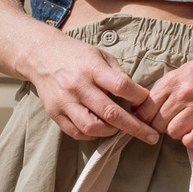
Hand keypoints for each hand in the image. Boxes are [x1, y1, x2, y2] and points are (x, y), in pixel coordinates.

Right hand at [23, 35, 159, 144]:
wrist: (42, 56)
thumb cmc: (77, 56)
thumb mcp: (100, 55)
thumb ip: (118, 74)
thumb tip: (138, 96)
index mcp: (92, 68)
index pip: (121, 86)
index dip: (138, 97)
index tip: (148, 102)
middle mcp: (78, 86)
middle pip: (111, 113)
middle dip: (135, 127)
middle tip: (150, 136)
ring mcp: (66, 102)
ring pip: (93, 128)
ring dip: (111, 132)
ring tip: (118, 129)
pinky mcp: (56, 114)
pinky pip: (78, 133)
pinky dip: (92, 135)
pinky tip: (100, 129)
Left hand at [136, 49, 192, 147]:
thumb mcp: (183, 73)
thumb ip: (164, 90)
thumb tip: (139, 108)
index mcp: (173, 81)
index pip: (146, 109)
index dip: (146, 120)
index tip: (152, 123)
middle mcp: (184, 93)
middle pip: (158, 123)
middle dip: (162, 128)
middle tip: (173, 124)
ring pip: (174, 132)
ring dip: (178, 134)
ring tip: (188, 126)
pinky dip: (191, 141)